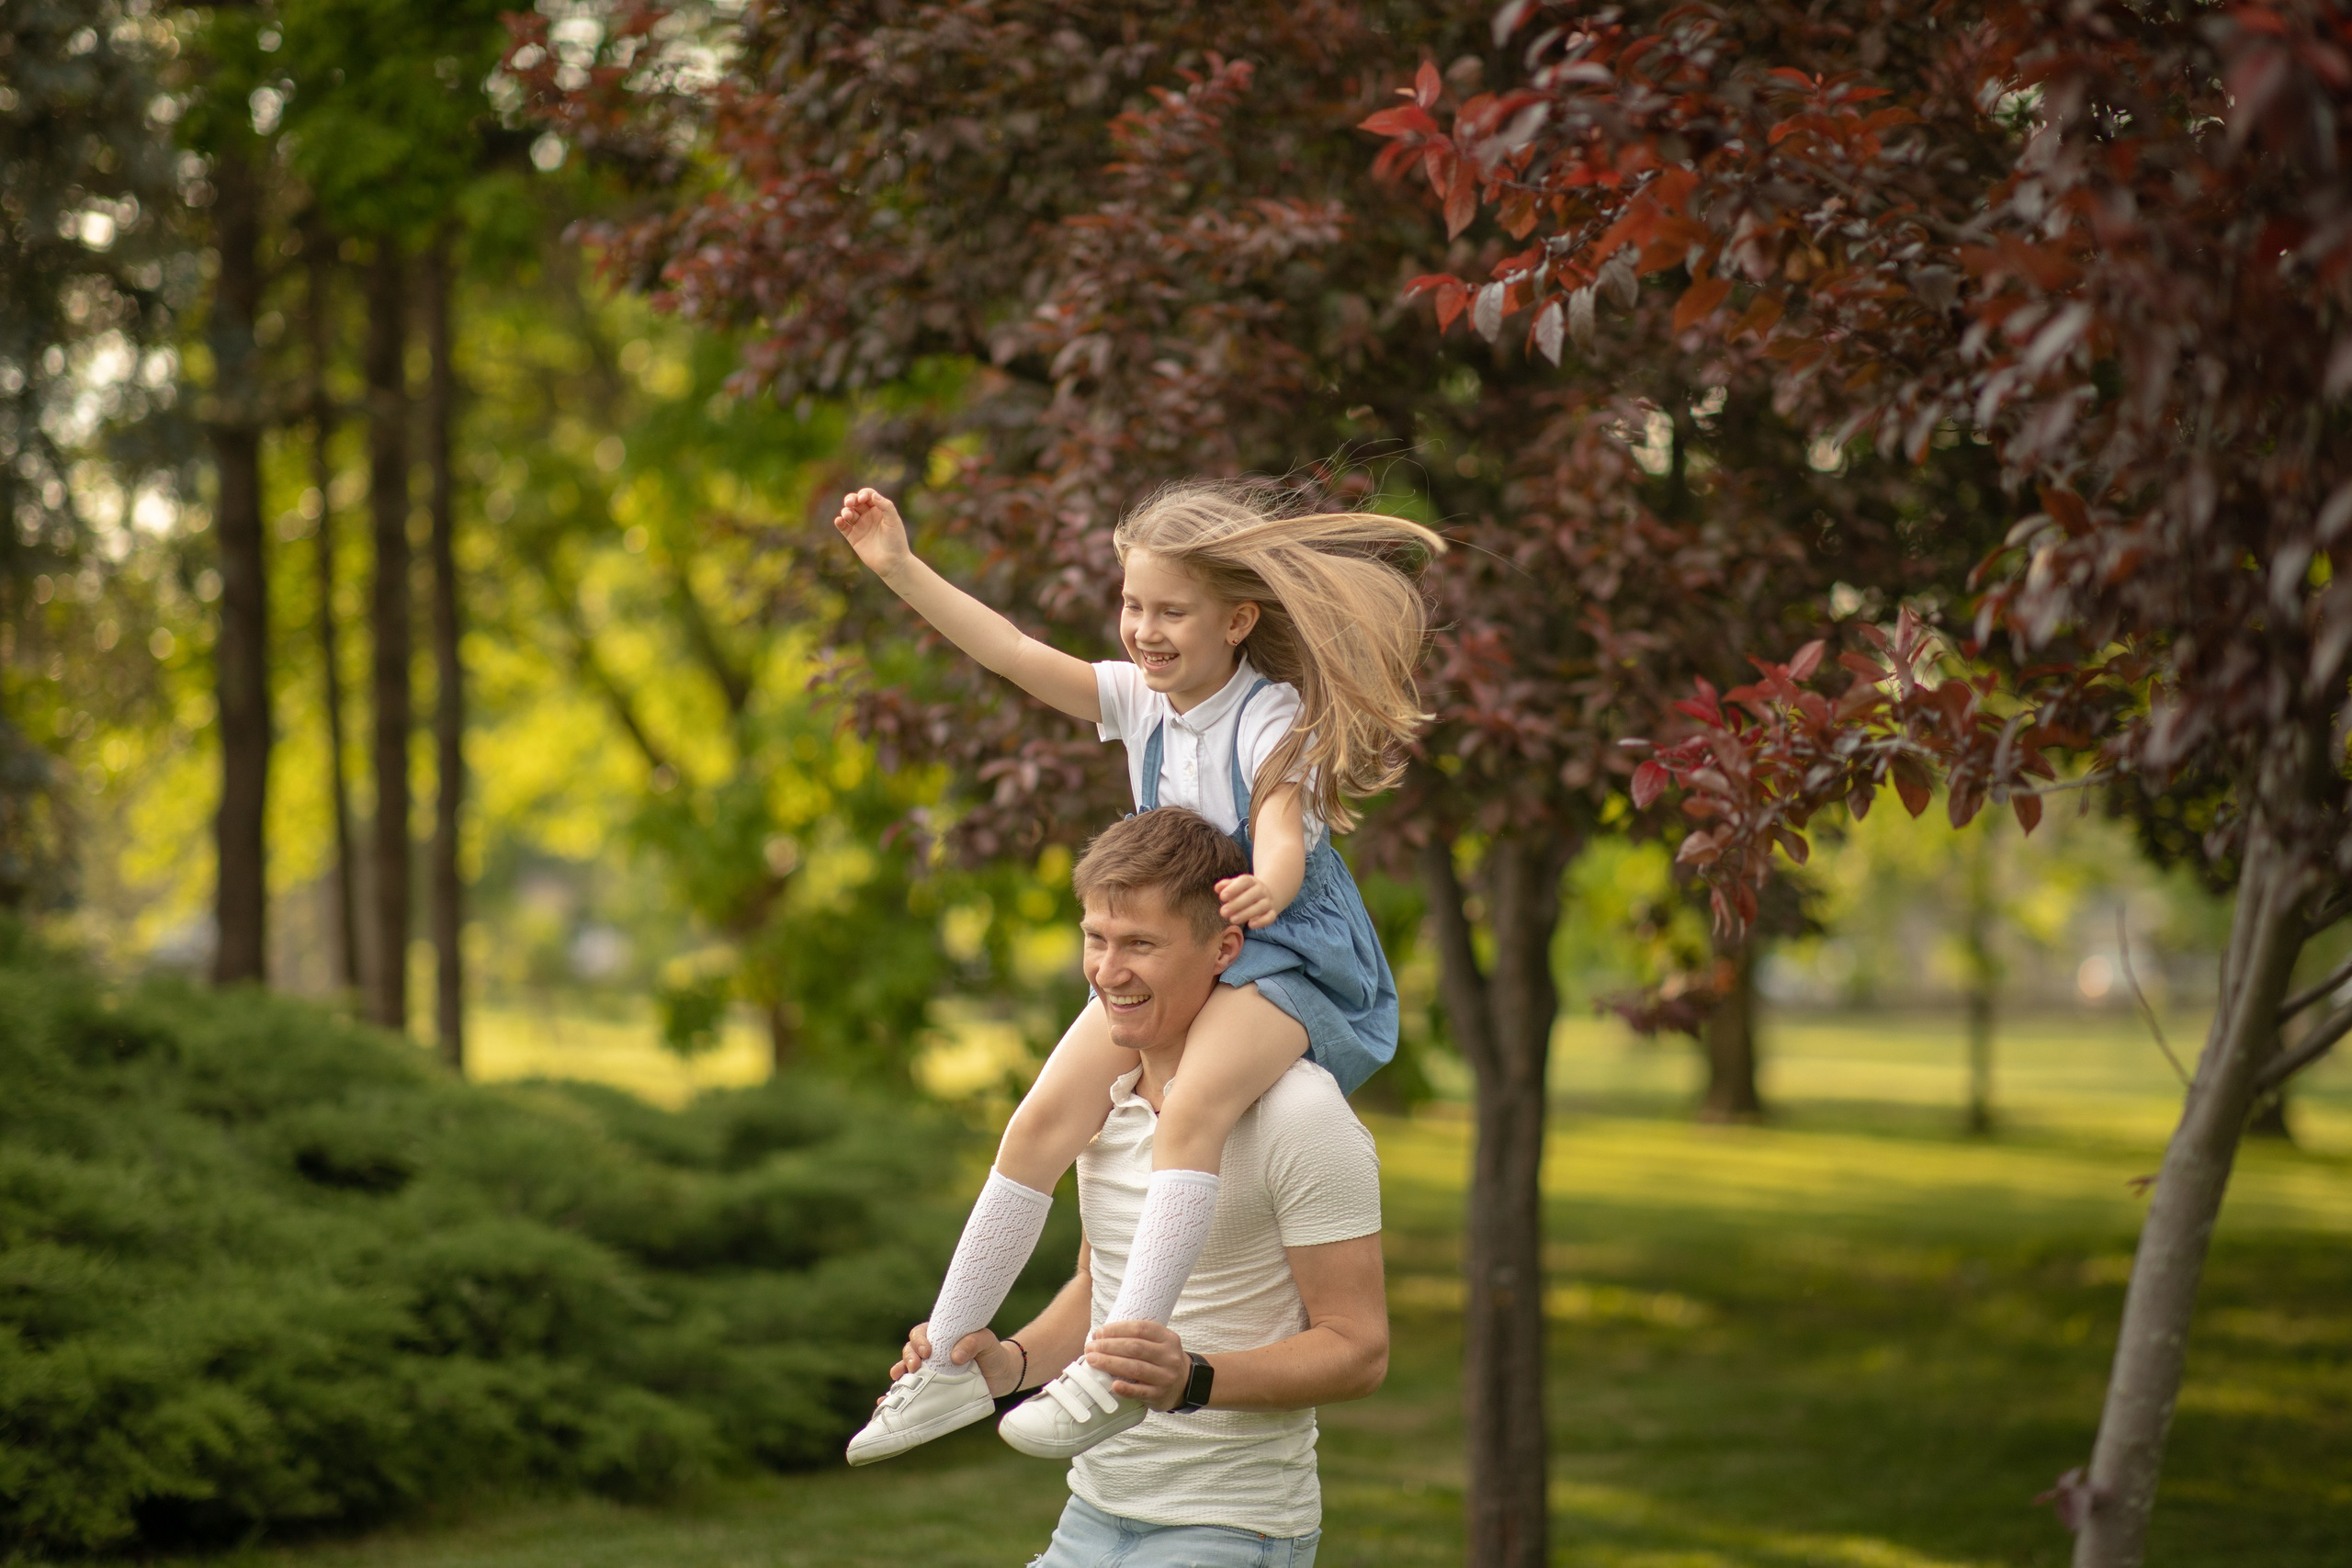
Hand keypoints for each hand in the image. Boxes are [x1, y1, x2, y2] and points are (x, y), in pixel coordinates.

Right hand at [833, 487, 911, 578]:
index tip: (862, 499)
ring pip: (848, 512)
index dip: (863, 494)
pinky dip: (839, 522)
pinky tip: (839, 521)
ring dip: (846, 511)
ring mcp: (860, 526)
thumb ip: (886, 506)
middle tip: (850, 503)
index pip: (868, 495)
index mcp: (879, 510)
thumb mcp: (894, 521)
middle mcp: (869, 516)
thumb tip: (873, 495)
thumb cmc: (896, 541)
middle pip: (855, 501)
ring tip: (848, 515)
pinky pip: (843, 527)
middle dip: (851, 499)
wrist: (892, 563)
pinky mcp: (853, 537)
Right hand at [887, 1323, 1024, 1398]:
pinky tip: (885, 1401)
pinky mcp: (933, 1388)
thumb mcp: (987, 1342)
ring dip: (898, 1375)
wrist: (1003, 1375)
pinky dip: (896, 1394)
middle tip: (914, 1368)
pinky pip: (911, 1391)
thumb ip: (974, 1342)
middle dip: (908, 1358)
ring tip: (896, 1380)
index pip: (922, 1333)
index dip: (919, 1341)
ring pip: (907, 1370)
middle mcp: (933, 1353)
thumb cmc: (993, 1353)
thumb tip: (955, 1356)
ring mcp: (931, 1371)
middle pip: (910, 1351)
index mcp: (942, 1336)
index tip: (927, 1352)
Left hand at [1084, 1318, 1192, 1411]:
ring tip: (1092, 1360)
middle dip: (1108, 1346)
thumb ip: (1137, 1338)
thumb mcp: (1159, 1343)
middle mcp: (1169, 1356)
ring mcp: (1166, 1376)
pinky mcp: (1160, 1395)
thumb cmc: (1162, 1360)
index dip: (1116, 1329)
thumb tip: (1101, 1336)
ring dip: (1110, 1363)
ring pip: (1135, 1368)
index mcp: (1167, 1338)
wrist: (1185, 1384)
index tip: (1098, 1333)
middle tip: (1090, 1348)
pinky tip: (1113, 1385)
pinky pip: (1141, 1392)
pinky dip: (1126, 1389)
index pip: (1140, 1329)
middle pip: (1134, 1348)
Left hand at [1216, 873, 1282, 929]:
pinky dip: (1262, 921)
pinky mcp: (1272, 913)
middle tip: (1223, 912)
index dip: (1233, 889)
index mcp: (1251, 881)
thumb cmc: (1243, 892)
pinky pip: (1270, 917)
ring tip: (1232, 920)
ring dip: (1246, 913)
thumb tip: (1217, 888)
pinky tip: (1250, 925)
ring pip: (1261, 906)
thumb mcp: (1235, 886)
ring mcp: (1268, 901)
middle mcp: (1261, 890)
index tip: (1222, 897)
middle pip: (1252, 894)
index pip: (1244, 881)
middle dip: (1237, 904)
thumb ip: (1226, 886)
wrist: (1262, 896)